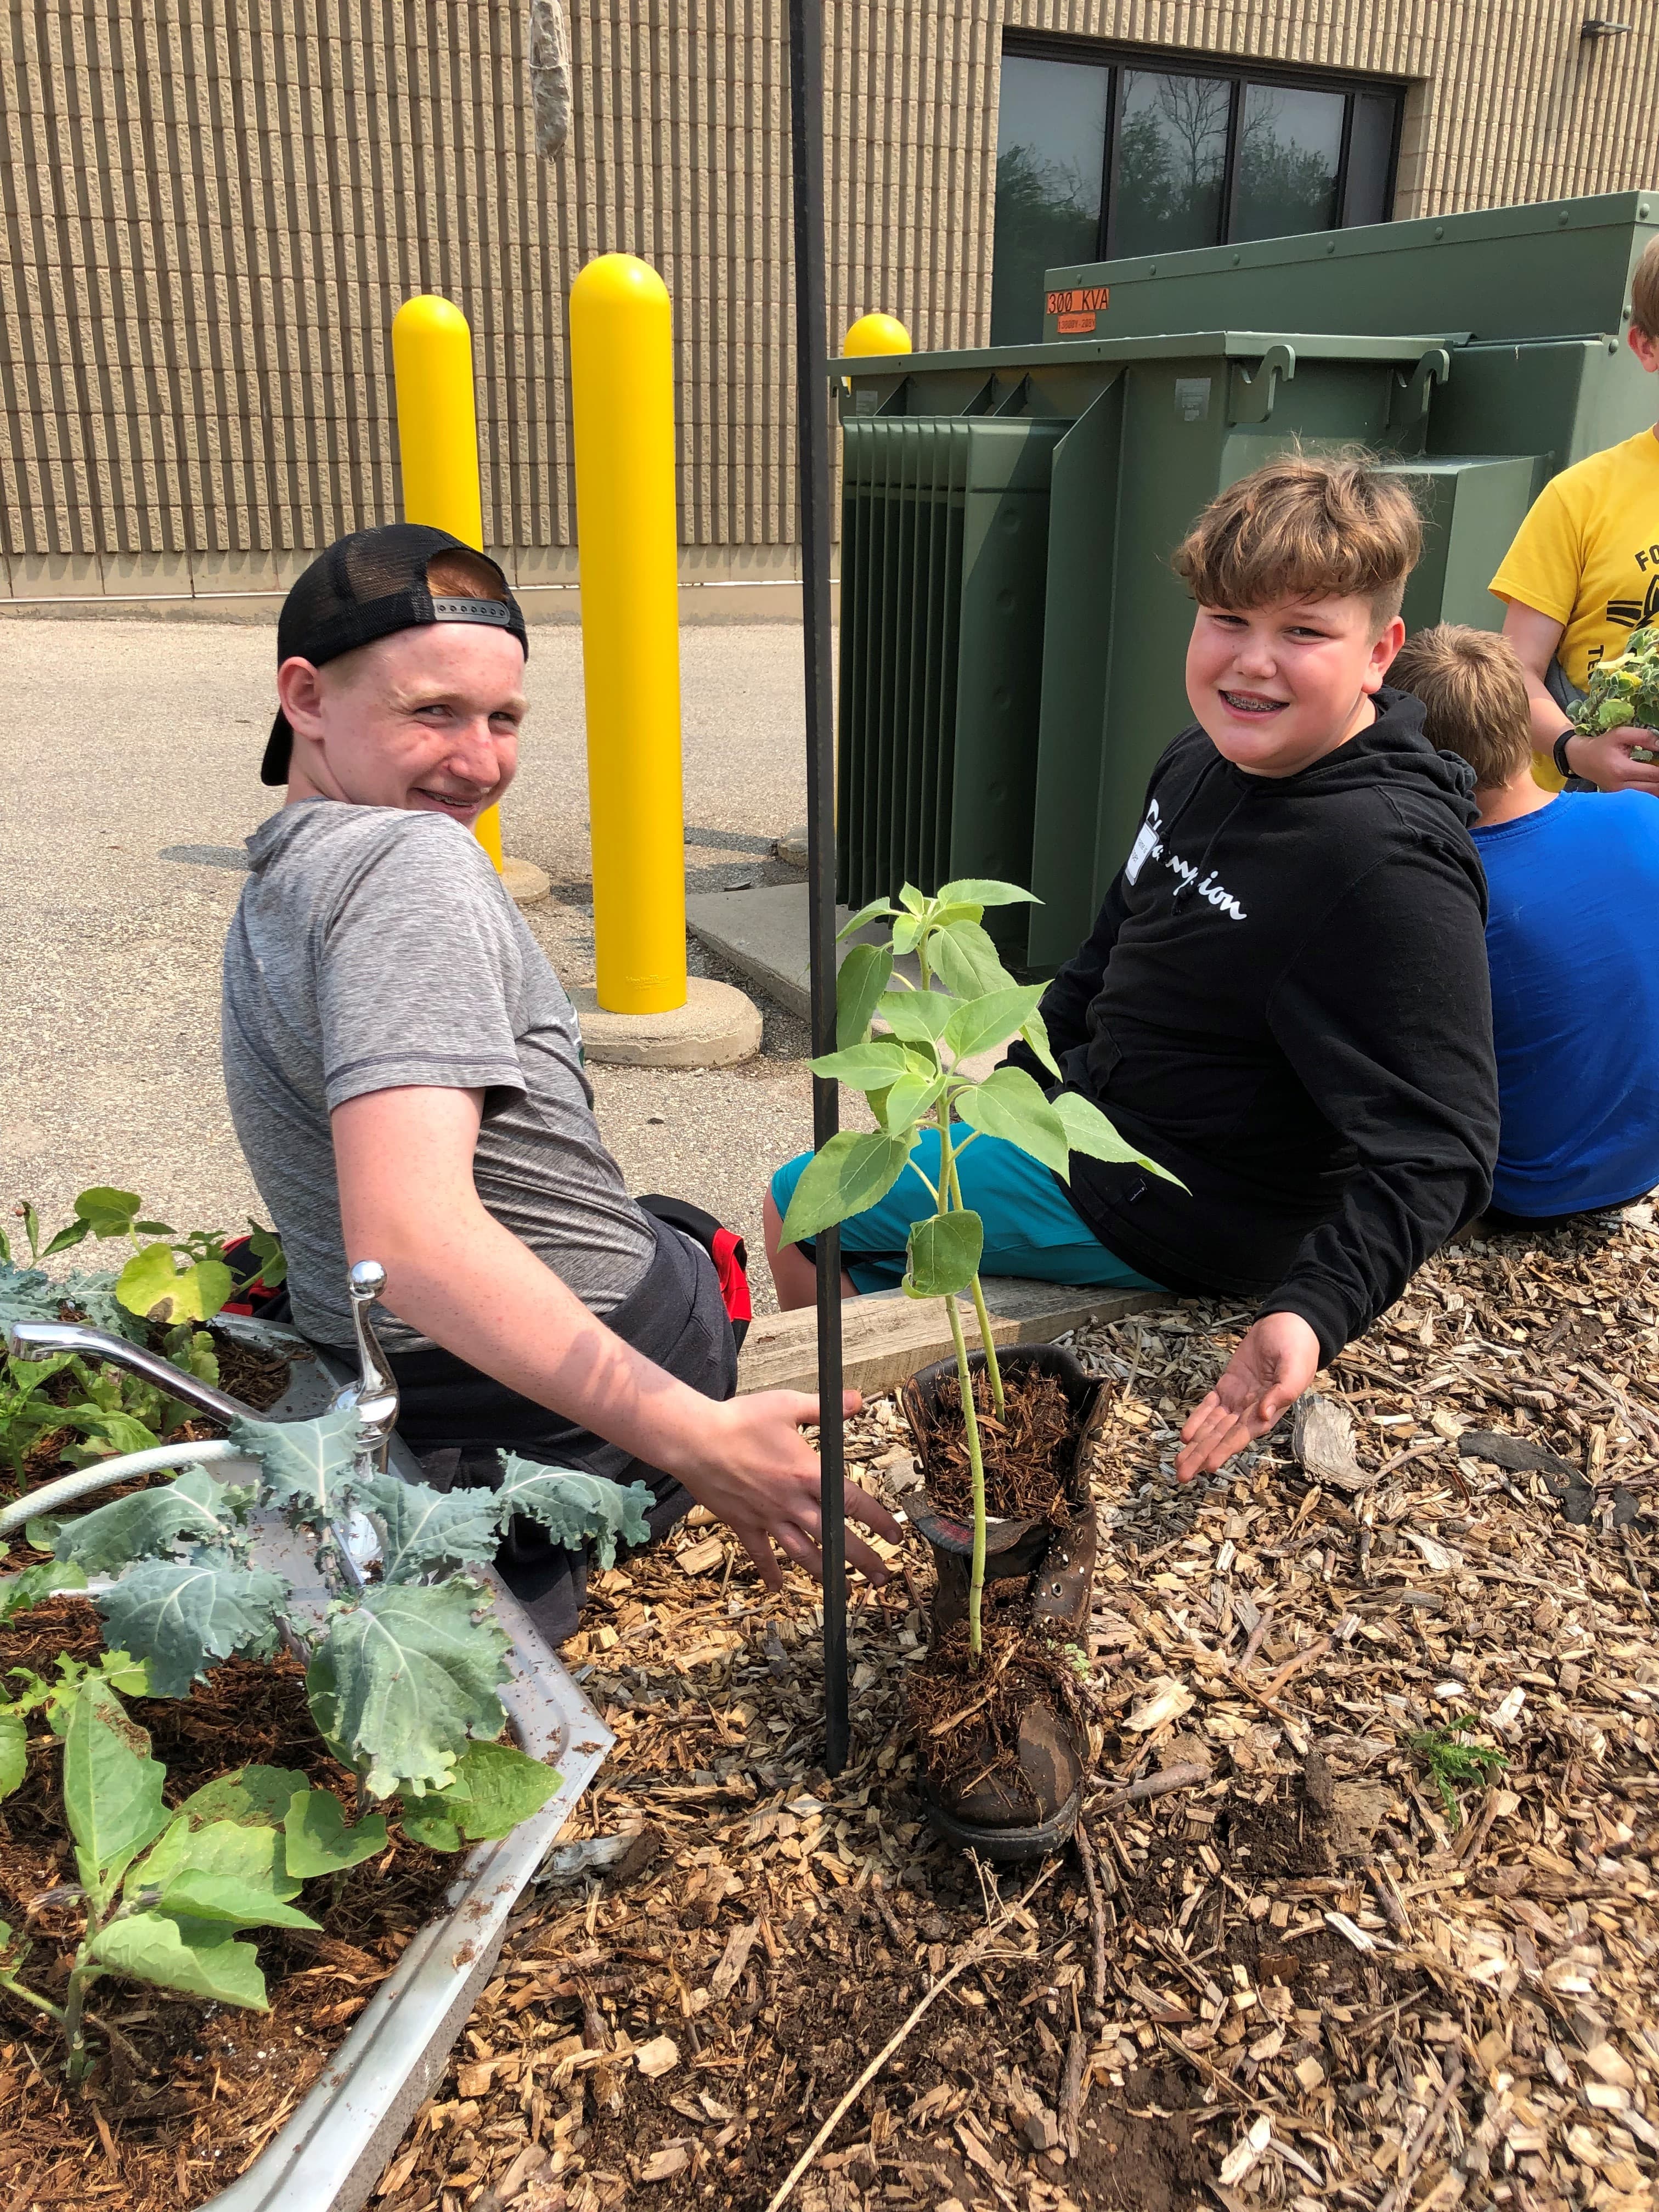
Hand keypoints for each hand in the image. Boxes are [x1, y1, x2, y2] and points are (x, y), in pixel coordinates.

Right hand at [680, 1389, 903, 1590]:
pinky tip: (778, 1589)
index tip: (897, 1535)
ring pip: (803, 1553)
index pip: (853, 1502)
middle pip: (835, 1538)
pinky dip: (770, 1573)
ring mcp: (768, 1517)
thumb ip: (826, 1408)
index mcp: (809, 1474)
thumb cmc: (740, 1420)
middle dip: (862, 1559)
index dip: (879, 1521)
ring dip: (826, 1573)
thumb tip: (857, 1399)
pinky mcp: (743, 1524)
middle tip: (882, 1577)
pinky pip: (760, 1555)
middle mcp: (792, 1502)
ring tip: (843, 1589)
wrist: (694, 1440)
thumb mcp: (787, 1405)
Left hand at [1175, 1312, 1320, 1482]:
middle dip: (1202, 1455)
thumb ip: (1282, 1394)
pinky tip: (1185, 1436)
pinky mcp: (1228, 1385)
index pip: (1243, 1434)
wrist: (1289, 1323)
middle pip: (1222, 1436)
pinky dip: (1197, 1419)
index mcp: (1270, 1411)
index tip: (1210, 1465)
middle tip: (1183, 1475)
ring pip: (1212, 1426)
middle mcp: (1251, 1410)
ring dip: (1196, 1444)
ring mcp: (1238, 1399)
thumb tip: (1263, 1415)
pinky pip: (1209, 1405)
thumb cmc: (1298, 1348)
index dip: (1226, 1449)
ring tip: (1179, 1463)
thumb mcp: (1295, 1369)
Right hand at [1559, 725, 1658, 793]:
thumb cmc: (1601, 745)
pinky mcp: (1618, 796)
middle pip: (1654, 788)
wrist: (1581, 759)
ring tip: (1655, 775)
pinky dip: (1650, 790)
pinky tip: (1652, 781)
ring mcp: (1619, 794)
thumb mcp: (1620, 734)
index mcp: (1621, 770)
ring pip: (1648, 795)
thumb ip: (1644, 737)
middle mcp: (1620, 786)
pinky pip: (1640, 796)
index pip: (1653, 773)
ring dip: (1656, 786)